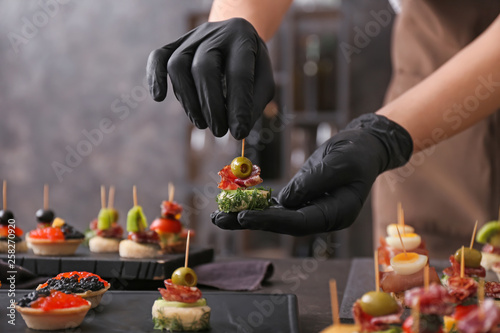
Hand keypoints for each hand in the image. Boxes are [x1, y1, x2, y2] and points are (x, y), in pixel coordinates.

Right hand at [147, 18, 274, 138]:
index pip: (238, 74)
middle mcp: (215, 33)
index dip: (238, 106)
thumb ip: (254, 103)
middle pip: (203, 68)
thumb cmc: (251, 64)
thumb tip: (239, 129)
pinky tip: (159, 97)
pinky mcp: (175, 44)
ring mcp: (191, 37)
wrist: (235, 35)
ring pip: (178, 66)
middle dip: (211, 106)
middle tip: (219, 131)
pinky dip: (155, 77)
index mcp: (242, 39)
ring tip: (202, 124)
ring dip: (188, 101)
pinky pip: (158, 57)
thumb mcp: (263, 80)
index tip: (239, 132)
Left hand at [211, 114, 412, 235]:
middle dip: (251, 221)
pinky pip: (277, 205)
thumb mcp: (338, 164)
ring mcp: (311, 209)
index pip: (299, 223)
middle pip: (282, 224)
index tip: (243, 216)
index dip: (270, 220)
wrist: (364, 146)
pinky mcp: (302, 198)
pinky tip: (235, 202)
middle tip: (220, 220)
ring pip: (276, 216)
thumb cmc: (357, 153)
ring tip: (219, 215)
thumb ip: (312, 183)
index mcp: (336, 215)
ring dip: (248, 215)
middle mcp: (321, 217)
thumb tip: (283, 201)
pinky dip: (257, 204)